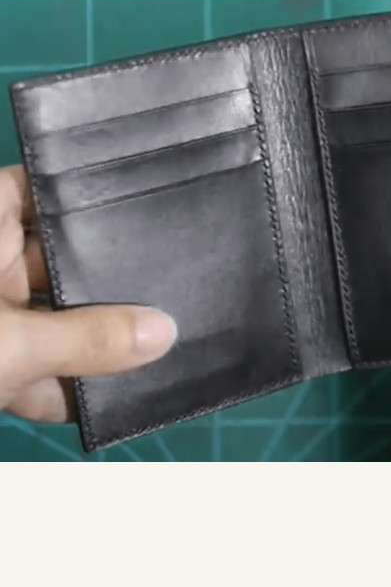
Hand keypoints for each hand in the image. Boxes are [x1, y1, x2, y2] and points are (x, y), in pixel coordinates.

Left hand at [0, 165, 176, 422]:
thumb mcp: (7, 344)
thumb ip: (85, 340)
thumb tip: (167, 333)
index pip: (42, 188)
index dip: (91, 190)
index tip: (153, 197)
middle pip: (61, 259)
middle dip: (111, 279)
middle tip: (176, 277)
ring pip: (56, 319)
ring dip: (96, 342)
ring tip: (163, 342)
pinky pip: (41, 367)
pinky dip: (70, 386)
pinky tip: (118, 398)